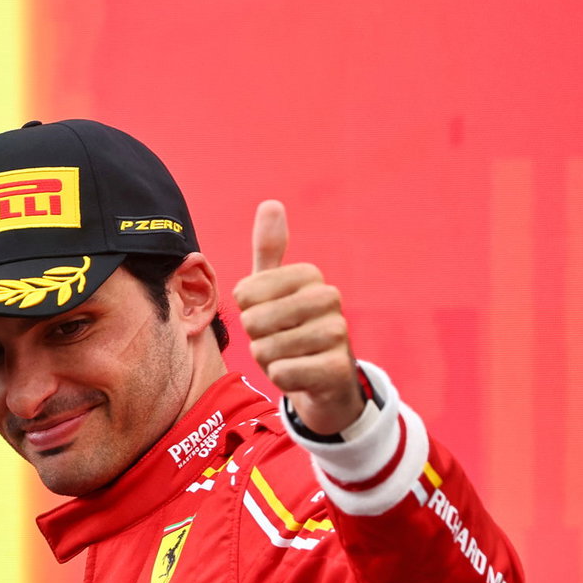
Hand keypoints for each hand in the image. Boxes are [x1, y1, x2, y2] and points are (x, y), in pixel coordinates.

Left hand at [232, 201, 363, 435]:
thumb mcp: (274, 289)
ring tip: (288, 356)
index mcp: (309, 275)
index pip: (245, 293)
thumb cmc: (290, 328)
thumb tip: (271, 203)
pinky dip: (281, 378)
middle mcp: (329, 298)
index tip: (266, 314)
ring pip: (266, 350)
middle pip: (254, 321)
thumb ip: (269, 250)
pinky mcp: (337, 368)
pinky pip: (282, 373)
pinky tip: (298, 374)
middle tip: (277, 339)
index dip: (246, 311)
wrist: (324, 379)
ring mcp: (338, 333)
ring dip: (268, 359)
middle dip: (256, 338)